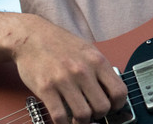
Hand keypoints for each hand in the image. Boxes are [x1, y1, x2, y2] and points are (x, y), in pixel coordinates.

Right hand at [12, 14, 127, 123]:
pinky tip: (63, 118)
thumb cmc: (60, 43)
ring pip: (83, 115)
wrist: (33, 36)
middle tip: (91, 112)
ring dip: (81, 121)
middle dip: (98, 115)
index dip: (118, 105)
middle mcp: (83, 70)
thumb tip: (111, 91)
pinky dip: (64, 123)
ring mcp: (64, 80)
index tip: (111, 107)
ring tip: (77, 116)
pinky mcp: (46, 89)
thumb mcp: (87, 50)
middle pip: (102, 108)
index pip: (119, 92)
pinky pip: (60, 117)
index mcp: (96, 60)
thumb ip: (99, 69)